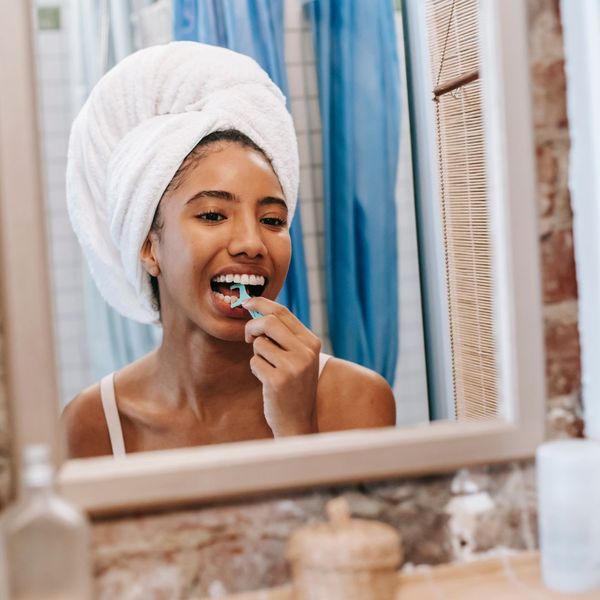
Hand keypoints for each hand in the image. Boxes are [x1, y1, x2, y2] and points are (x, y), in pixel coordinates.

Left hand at [243, 297, 320, 436]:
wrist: (298, 422)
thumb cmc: (293, 387)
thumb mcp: (298, 357)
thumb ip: (284, 335)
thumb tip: (257, 309)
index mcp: (312, 342)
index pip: (283, 312)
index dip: (261, 303)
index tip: (246, 303)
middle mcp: (306, 352)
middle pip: (269, 322)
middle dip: (252, 326)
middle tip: (247, 337)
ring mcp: (293, 366)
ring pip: (259, 343)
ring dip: (257, 355)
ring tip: (268, 369)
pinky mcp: (278, 380)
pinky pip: (254, 362)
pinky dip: (256, 369)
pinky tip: (267, 382)